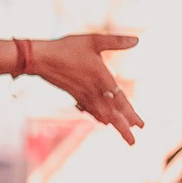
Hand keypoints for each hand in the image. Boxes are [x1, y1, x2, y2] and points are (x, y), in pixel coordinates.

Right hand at [27, 34, 142, 139]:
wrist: (41, 59)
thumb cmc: (67, 48)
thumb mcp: (93, 40)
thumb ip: (115, 41)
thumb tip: (136, 40)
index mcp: (102, 79)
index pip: (120, 101)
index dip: (131, 114)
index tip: (140, 126)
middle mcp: (94, 91)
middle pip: (112, 115)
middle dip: (123, 129)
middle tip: (133, 142)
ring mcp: (83, 95)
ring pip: (101, 115)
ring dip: (113, 124)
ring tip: (124, 133)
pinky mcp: (75, 95)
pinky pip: (89, 110)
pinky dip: (98, 116)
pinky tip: (102, 120)